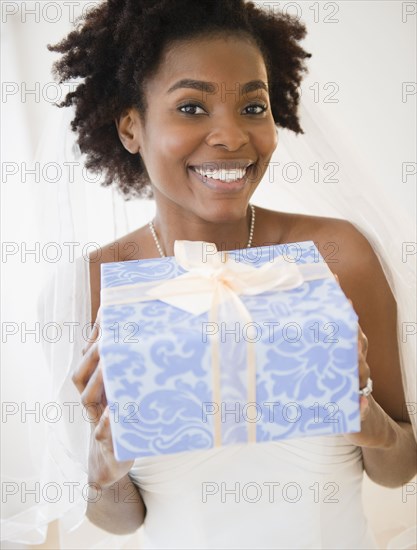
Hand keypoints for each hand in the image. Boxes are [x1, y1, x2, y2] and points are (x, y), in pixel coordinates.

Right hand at [72, 310, 133, 487]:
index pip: (89, 354)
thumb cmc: (122, 417)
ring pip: (87, 398)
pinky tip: (115, 412)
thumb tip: (145, 336)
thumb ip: (130, 366)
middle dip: (94, 354)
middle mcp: (92, 399)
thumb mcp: (126, 390)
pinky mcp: (108, 442)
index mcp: (96, 384)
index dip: (95, 333)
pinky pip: (104, 431)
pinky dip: (108, 422)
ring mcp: (97, 420)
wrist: (113, 460)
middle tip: (109, 339)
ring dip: (98, 382)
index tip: (107, 311)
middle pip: (82, 373)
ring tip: (108, 367)